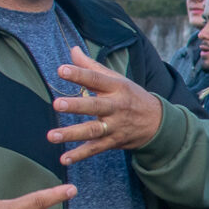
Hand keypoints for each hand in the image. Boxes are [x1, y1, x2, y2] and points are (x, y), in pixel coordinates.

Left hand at [49, 46, 163, 164]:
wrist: (157, 122)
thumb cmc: (130, 96)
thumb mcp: (116, 79)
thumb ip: (91, 67)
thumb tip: (72, 50)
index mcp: (117, 87)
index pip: (96, 79)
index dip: (79, 74)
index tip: (61, 70)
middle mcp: (116, 107)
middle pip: (95, 106)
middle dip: (76, 106)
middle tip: (57, 104)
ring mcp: (115, 126)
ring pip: (93, 130)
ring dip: (72, 134)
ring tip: (51, 136)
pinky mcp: (113, 142)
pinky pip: (95, 149)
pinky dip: (80, 155)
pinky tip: (64, 159)